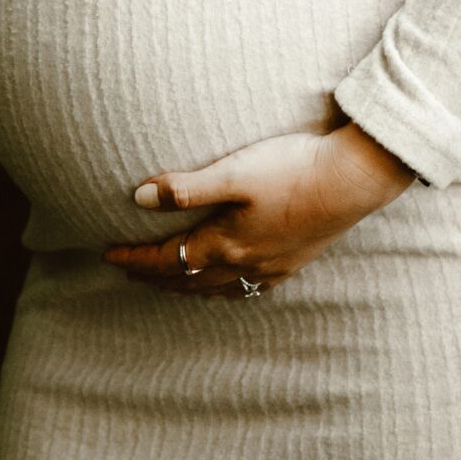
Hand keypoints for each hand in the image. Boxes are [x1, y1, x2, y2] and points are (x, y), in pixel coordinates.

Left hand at [102, 125, 416, 296]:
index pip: (166, 258)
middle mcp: (245, 265)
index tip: (107, 255)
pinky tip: (233, 282)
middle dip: (154, 276)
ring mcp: (272, 268)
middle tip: (129, 272)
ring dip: (187, 287)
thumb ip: (188, 187)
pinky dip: (226, 288)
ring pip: (217, 289)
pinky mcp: (294, 262)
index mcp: (225, 245)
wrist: (353, 180)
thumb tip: (139, 197)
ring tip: (171, 281)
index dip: (134, 258)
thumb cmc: (293, 170)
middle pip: (187, 279)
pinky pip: (249, 287)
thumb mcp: (235, 172)